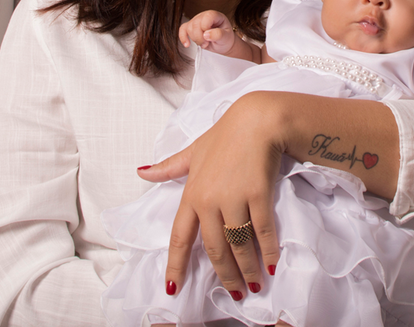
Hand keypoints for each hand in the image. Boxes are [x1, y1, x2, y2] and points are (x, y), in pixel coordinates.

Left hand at [137, 92, 282, 300]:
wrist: (257, 120)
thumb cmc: (224, 136)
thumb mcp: (192, 152)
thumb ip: (168, 167)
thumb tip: (141, 172)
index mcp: (191, 195)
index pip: (180, 237)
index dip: (176, 265)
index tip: (173, 288)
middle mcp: (209, 201)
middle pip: (214, 249)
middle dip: (224, 275)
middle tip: (233, 293)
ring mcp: (234, 199)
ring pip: (238, 245)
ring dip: (247, 270)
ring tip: (252, 287)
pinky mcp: (258, 195)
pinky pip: (262, 232)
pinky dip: (268, 252)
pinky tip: (271, 266)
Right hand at [178, 10, 237, 54]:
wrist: (223, 44)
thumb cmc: (225, 39)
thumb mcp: (226, 38)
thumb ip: (218, 35)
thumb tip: (206, 34)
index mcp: (215, 16)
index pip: (207, 16)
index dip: (206, 27)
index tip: (209, 36)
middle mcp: (205, 16)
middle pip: (196, 23)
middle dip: (200, 37)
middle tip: (207, 43)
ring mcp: (197, 21)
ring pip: (189, 27)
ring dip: (195, 39)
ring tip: (204, 44)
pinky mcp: (191, 27)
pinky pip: (182, 29)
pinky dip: (183, 37)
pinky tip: (187, 44)